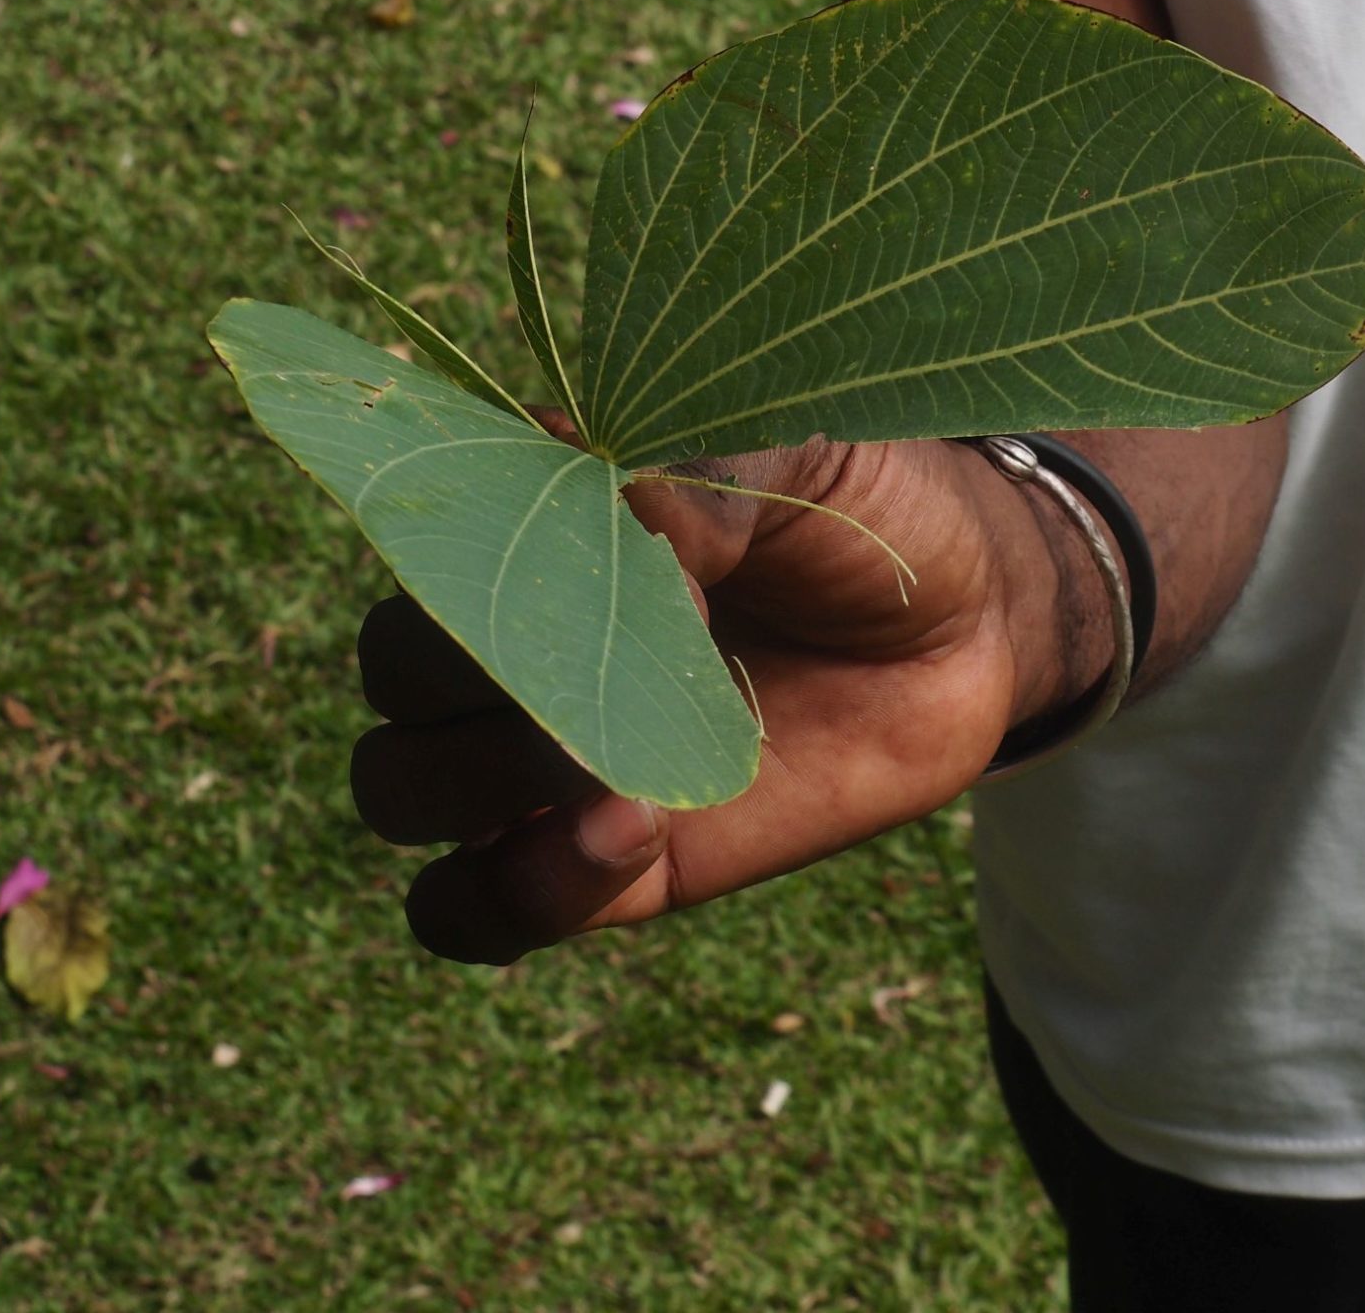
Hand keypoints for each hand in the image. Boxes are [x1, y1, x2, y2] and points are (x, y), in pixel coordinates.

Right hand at [348, 434, 1102, 964]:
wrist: (968, 624)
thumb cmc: (865, 506)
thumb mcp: (798, 455)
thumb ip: (701, 477)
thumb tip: (616, 503)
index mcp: (537, 523)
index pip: (424, 551)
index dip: (486, 577)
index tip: (627, 579)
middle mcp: (518, 639)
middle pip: (396, 681)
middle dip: (481, 693)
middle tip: (607, 702)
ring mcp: (550, 758)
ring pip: (401, 791)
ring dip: (484, 799)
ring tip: (627, 797)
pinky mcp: (606, 865)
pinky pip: (470, 909)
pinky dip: (507, 898)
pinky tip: (622, 849)